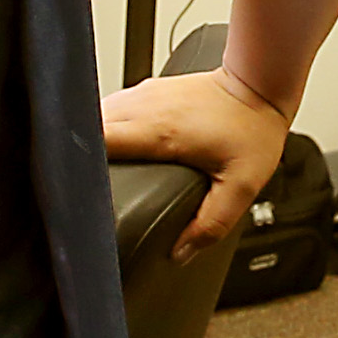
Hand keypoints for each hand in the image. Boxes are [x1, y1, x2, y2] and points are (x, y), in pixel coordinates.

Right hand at [98, 66, 292, 257]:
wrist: (260, 85)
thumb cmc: (252, 129)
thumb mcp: (241, 186)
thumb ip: (212, 223)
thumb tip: (180, 252)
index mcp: (159, 131)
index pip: (98, 139)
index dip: (81, 163)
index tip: (77, 184)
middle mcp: (144, 108)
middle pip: (89, 128)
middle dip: (81, 155)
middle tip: (85, 185)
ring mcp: (144, 94)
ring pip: (98, 115)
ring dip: (92, 139)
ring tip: (96, 168)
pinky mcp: (148, 90)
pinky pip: (113, 108)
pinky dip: (107, 127)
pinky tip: (116, 146)